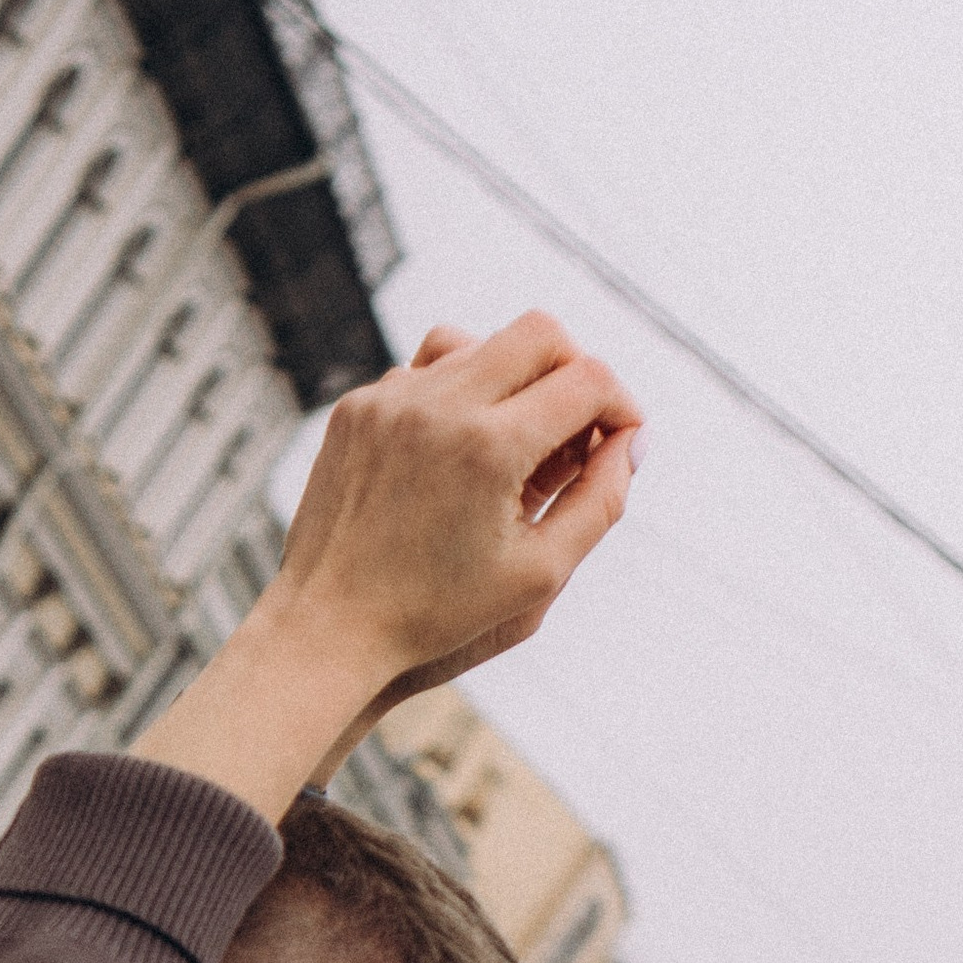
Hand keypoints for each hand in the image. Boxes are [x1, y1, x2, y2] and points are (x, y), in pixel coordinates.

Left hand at [132, 312, 640, 820]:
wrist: (329, 629)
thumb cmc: (440, 616)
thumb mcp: (539, 575)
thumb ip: (600, 501)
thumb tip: (633, 440)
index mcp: (492, 448)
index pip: (588, 381)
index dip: (621, 407)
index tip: (620, 441)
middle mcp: (441, 405)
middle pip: (541, 333)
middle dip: (575, 373)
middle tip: (578, 429)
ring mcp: (392, 398)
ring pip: (479, 340)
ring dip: (513, 378)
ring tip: (516, 440)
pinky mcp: (358, 408)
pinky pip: (422, 372)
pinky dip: (454, 399)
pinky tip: (458, 453)